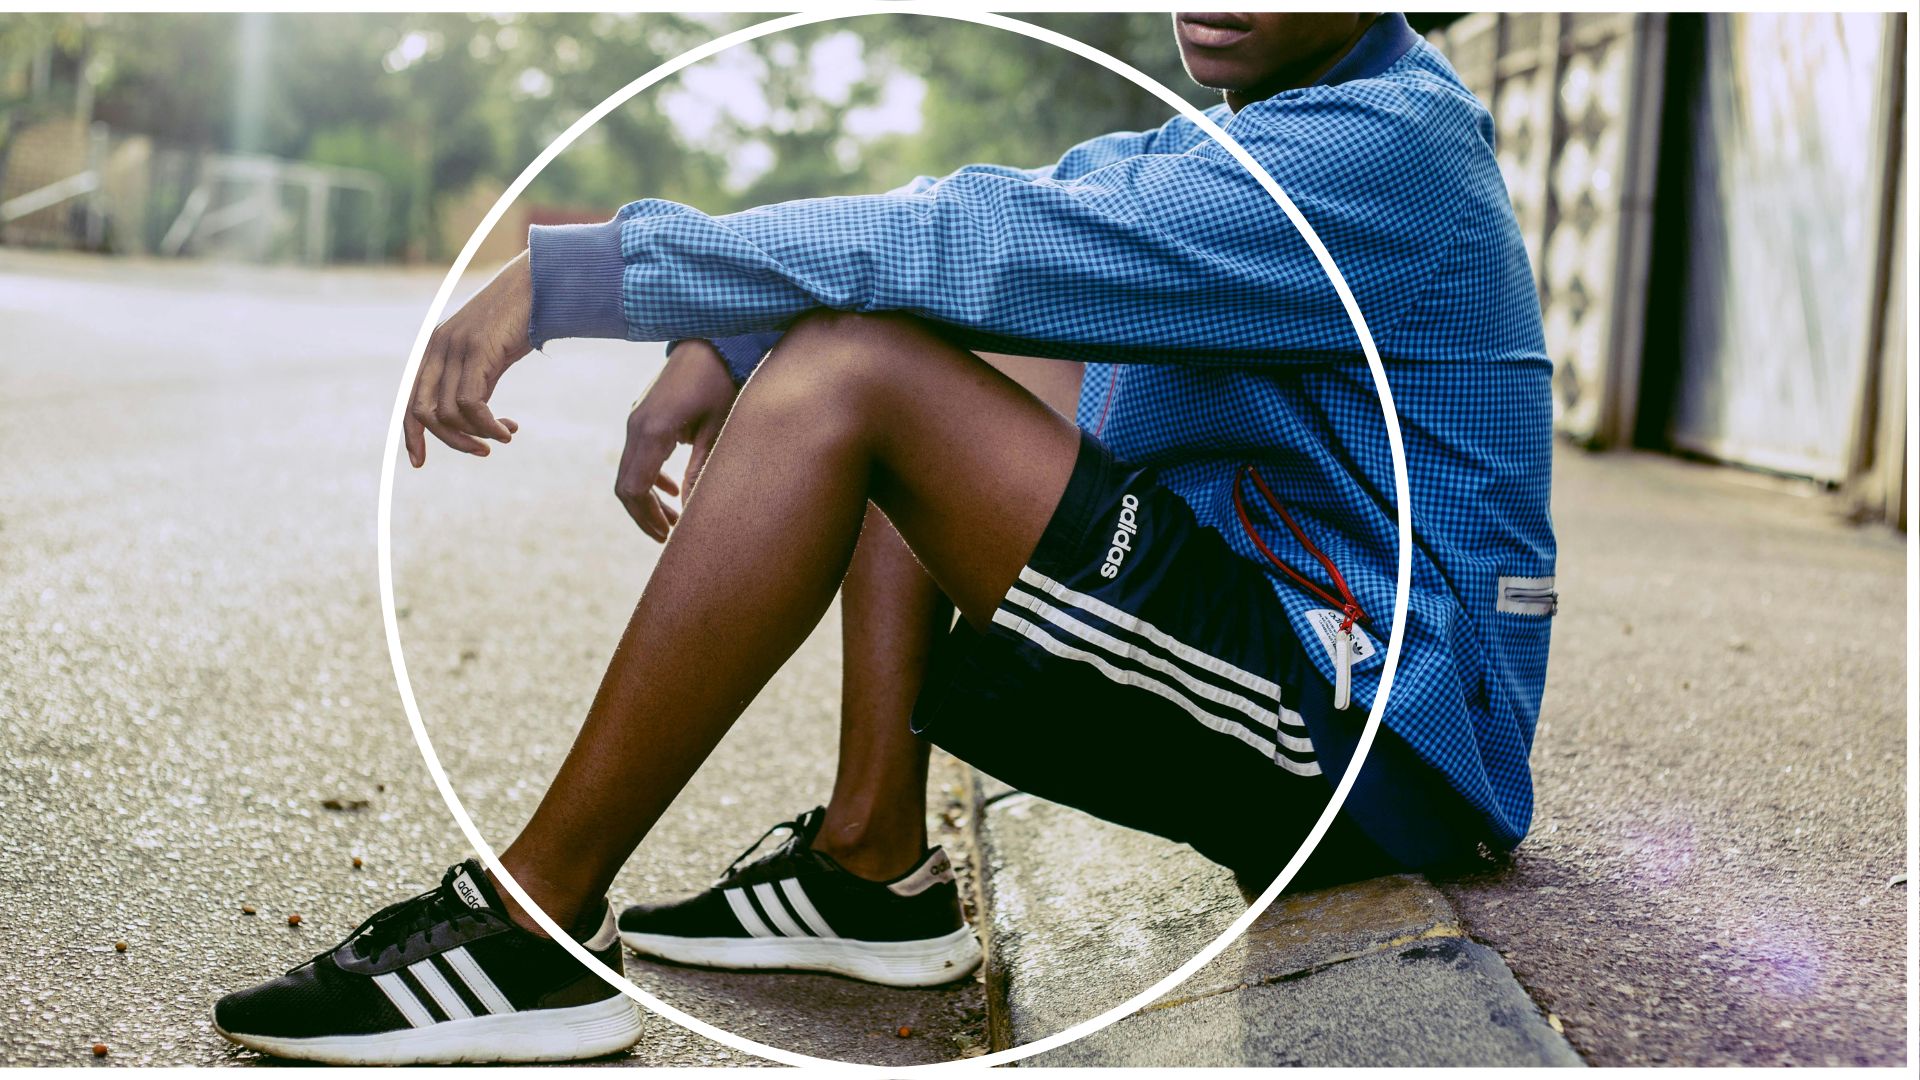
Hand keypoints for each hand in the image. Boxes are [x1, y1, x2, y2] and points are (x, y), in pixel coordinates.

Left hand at [404, 251, 533, 467]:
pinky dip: (487, 426)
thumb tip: (472, 417)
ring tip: (504, 436)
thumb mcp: (489, 356)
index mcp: (435, 350)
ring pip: (448, 413)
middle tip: (482, 452)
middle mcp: (437, 349)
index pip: (411, 401)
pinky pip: (470, 403)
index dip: (411, 435)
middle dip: (451, 441)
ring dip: (477, 434)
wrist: (537, 286)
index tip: (418, 463)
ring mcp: (455, 348)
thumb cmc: (518, 321)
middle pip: (423, 412)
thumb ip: (474, 381)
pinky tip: (508, 431)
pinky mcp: (476, 351)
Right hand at [616, 340, 737, 540]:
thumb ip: (701, 468)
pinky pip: (637, 455)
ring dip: (649, 498)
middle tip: (670, 536)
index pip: (634, 489)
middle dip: (646, 514)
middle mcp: (636, 426)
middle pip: (626, 485)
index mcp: (652, 431)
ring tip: (674, 519)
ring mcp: (635, 419)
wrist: (710, 340)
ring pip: (630, 471)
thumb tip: (691, 508)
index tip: (669, 537)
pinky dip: (651, 477)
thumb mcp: (718, 428)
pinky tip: (672, 488)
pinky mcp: (643, 414)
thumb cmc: (721, 382)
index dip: (648, 518)